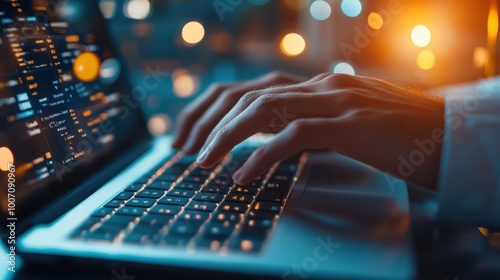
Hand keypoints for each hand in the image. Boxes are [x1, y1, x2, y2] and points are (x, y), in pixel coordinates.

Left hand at [174, 72, 444, 189]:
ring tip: (203, 161)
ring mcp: (336, 102)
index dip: (216, 111)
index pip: (253, 90)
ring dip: (227, 136)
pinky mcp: (350, 125)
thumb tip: (279, 142)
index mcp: (318, 86)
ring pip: (264, 110)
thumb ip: (315, 125)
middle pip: (249, 96)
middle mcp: (322, 87)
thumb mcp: (348, 124)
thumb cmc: (398, 135)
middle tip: (186, 151)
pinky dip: (264, 156)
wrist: (449, 134)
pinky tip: (244, 175)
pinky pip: (294, 136)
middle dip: (210, 123)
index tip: (194, 136)